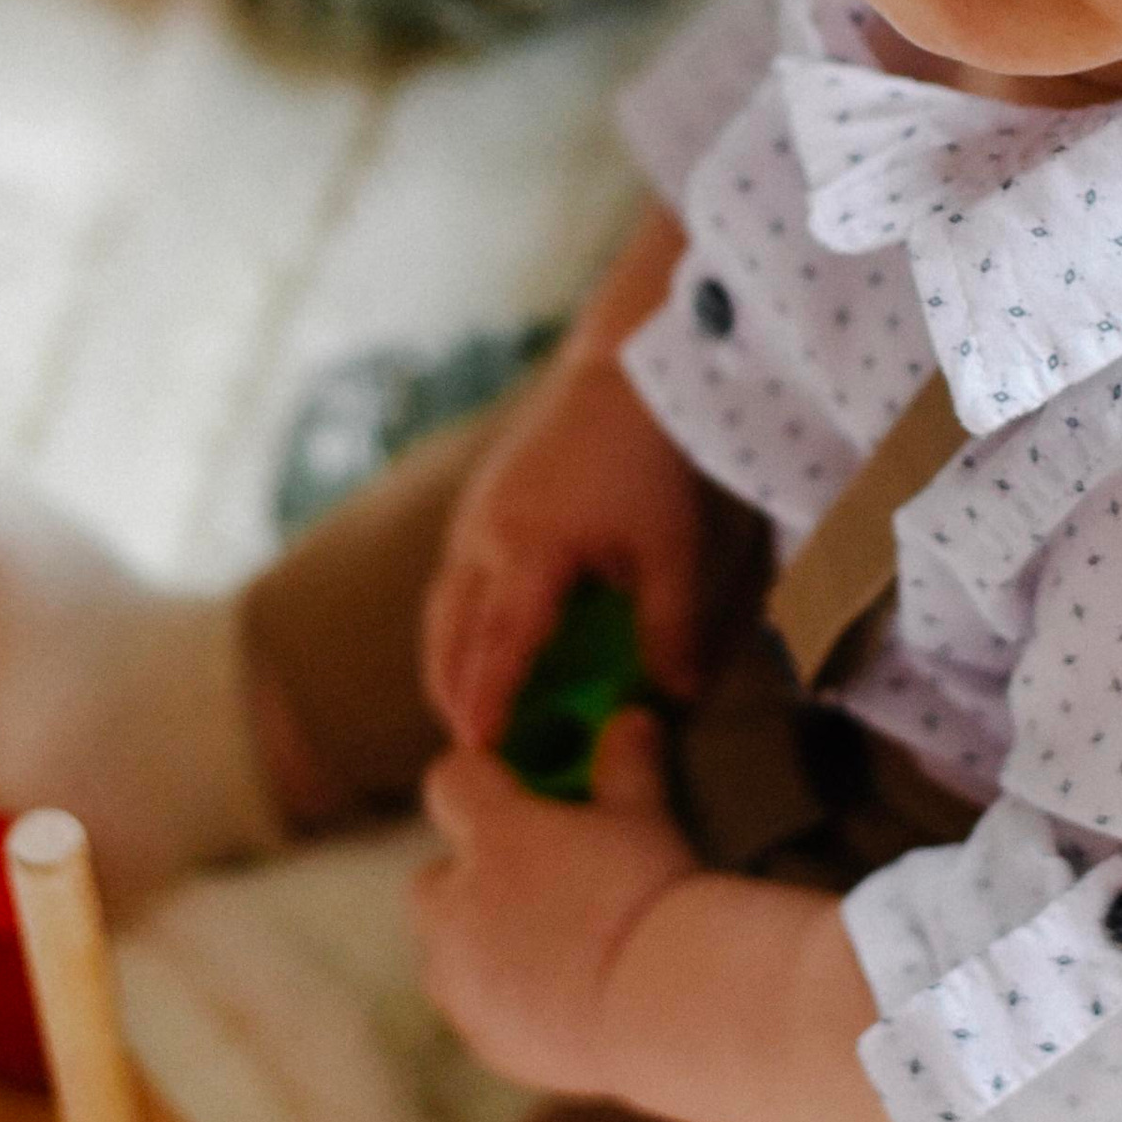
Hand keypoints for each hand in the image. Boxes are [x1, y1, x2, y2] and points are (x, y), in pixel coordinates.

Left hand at [411, 711, 698, 1092]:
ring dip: (476, 941)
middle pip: (433, 876)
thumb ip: (626, 765)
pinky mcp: (481, 1038)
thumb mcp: (646, 817)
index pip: (449, 781)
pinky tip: (559, 1001)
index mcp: (492, 836)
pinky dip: (500, 999)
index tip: (513, 786)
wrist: (660, 1007)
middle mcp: (456, 906)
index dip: (478, 779)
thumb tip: (630, 718)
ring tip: (547, 947)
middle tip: (537, 878)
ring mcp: (461, 979)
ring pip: (445, 950)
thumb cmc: (650, 897)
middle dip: (469, 875)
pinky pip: (473, 1009)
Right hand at [420, 203, 703, 748]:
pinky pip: (454, 576)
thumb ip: (670, 627)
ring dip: (450, 659)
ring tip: (468, 708)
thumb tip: (676, 697)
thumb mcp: (670, 548)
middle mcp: (484, 538)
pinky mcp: (482, 499)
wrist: (621, 367)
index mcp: (527, 553)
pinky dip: (459, 620)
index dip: (484, 705)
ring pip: (444, 606)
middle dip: (453, 694)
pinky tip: (486, 639)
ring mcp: (475, 515)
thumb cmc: (647, 457)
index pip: (496, 649)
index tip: (475, 754)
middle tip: (469, 748)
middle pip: (450, 634)